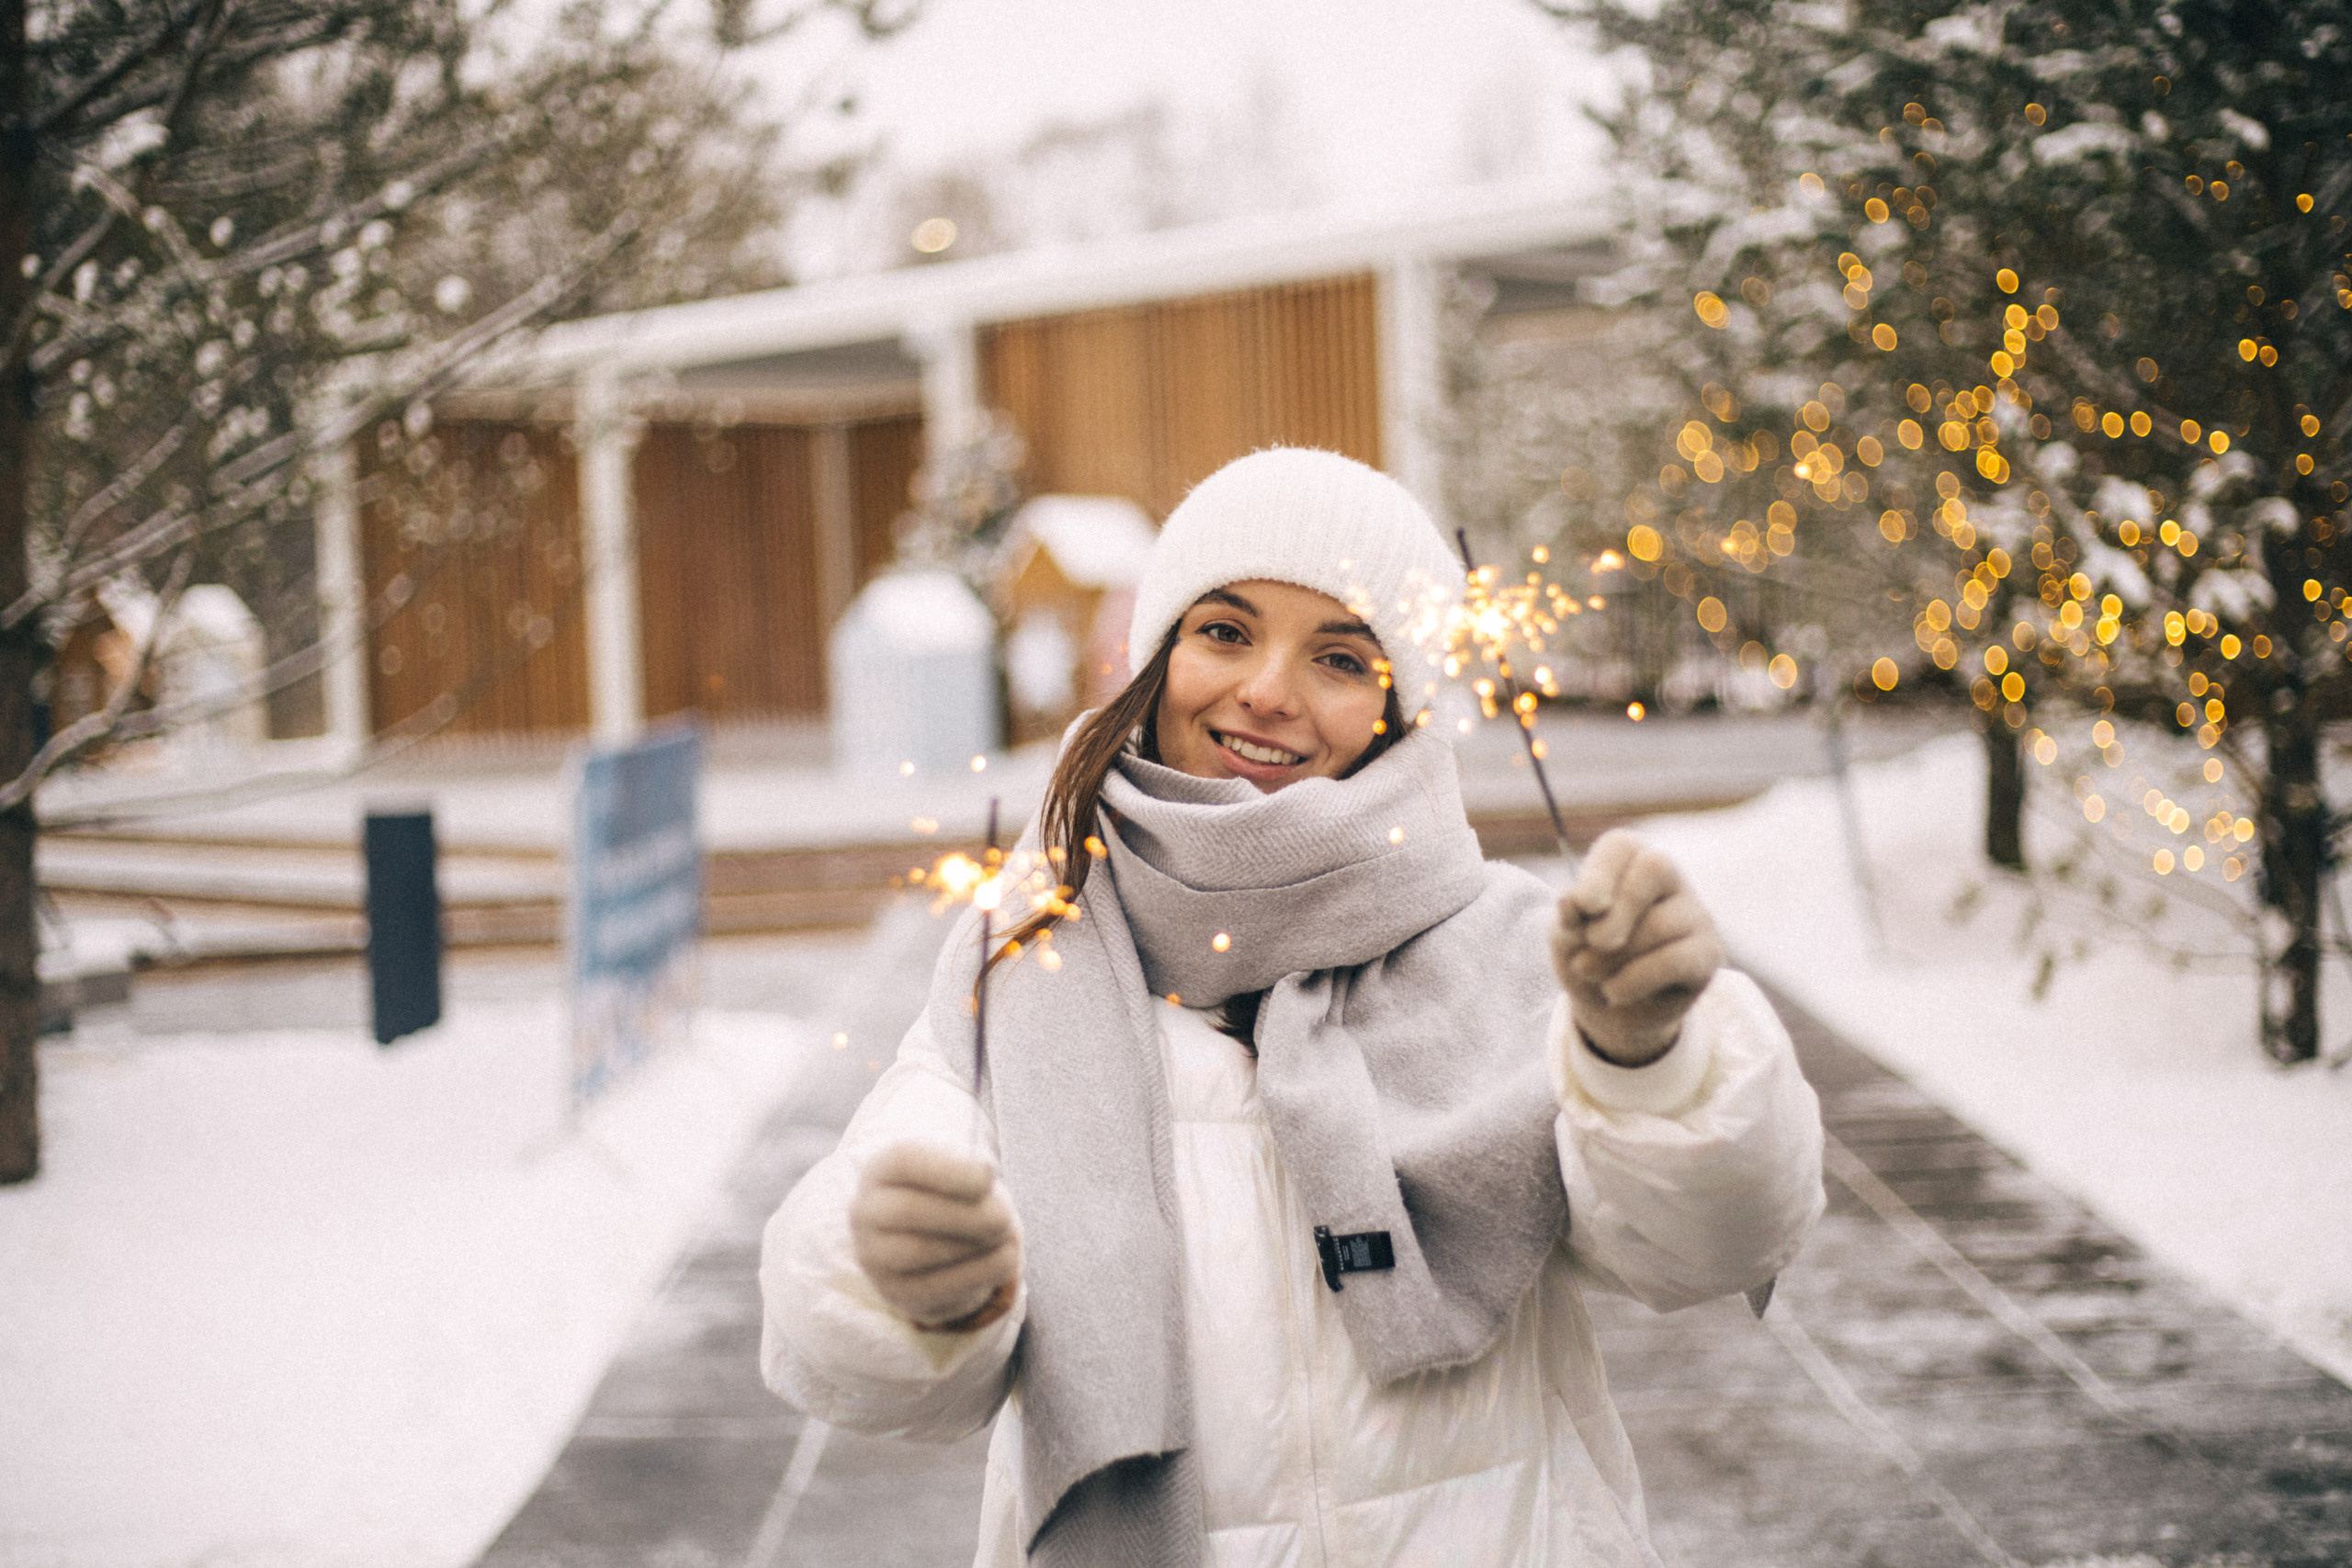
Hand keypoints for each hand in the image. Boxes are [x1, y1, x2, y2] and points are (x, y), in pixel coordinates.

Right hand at [850, 1142, 1020, 1329]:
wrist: (927, 1238)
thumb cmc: (947, 1193)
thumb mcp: (955, 1171)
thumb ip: (969, 1170)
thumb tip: (985, 1178)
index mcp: (880, 1170)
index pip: (903, 1162)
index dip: (949, 1170)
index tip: (991, 1175)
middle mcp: (865, 1212)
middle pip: (907, 1210)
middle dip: (964, 1214)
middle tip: (1004, 1217)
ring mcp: (873, 1255)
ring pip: (917, 1251)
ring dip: (971, 1245)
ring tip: (1006, 1236)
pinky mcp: (894, 1290)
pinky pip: (933, 1287)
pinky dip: (976, 1273)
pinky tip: (1005, 1261)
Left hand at [1550, 829, 1723, 1066]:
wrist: (1613, 1007)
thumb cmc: (1588, 955)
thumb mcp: (1567, 936)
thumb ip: (1570, 918)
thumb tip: (1572, 901)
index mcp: (1628, 861)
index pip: (1622, 845)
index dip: (1600, 873)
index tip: (1583, 906)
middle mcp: (1670, 878)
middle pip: (1654, 869)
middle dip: (1617, 910)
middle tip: (1592, 943)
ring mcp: (1694, 913)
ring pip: (1660, 924)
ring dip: (1614, 956)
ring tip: (1588, 972)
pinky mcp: (1708, 952)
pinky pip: (1674, 960)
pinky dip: (1634, 980)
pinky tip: (1613, 992)